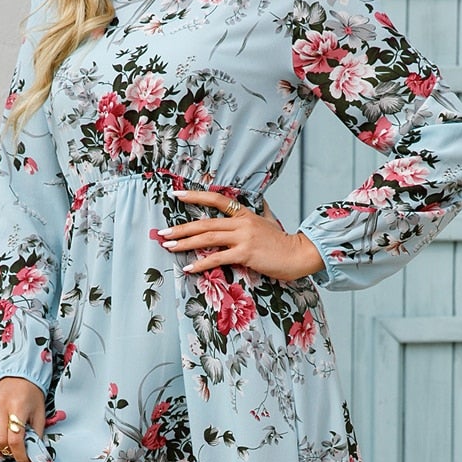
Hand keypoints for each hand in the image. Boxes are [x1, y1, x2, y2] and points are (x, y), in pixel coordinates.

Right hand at [0, 376, 45, 461]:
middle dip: (9, 453)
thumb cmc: (30, 395)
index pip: (15, 439)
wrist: (17, 375)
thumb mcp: (39, 413)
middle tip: (16, 456)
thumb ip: (36, 434)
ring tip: (5, 452)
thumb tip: (33, 456)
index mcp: (17, 405)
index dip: (20, 456)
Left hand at [160, 191, 325, 281]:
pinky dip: (200, 263)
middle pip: (205, 222)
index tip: (176, 195)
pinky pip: (217, 258)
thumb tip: (260, 201)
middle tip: (162, 232)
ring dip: (185, 243)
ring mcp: (243, 237)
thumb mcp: (270, 221)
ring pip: (207, 238)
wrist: (299, 255)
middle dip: (181, 227)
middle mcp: (241, 223)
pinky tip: (188, 267)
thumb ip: (260, 212)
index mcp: (245, 214)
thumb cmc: (283, 242)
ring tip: (169, 246)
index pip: (216, 199)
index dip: (195, 196)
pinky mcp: (245, 253)